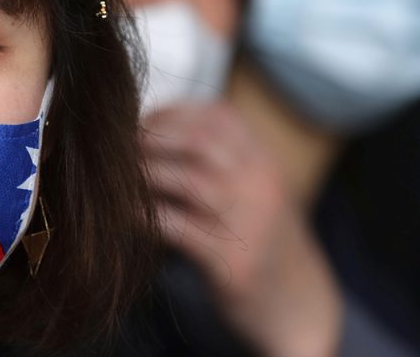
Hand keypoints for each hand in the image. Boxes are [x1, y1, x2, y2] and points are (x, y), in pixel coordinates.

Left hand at [144, 102, 342, 356]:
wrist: (301, 305)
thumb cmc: (265, 243)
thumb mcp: (257, 190)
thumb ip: (223, 159)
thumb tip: (160, 130)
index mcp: (266, 163)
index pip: (218, 116)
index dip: (173, 113)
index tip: (142, 122)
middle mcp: (262, 186)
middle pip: (200, 141)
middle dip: (153, 139)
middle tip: (120, 148)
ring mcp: (250, 224)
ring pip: (188, 181)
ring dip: (146, 175)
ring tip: (118, 179)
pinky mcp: (232, 263)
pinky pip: (178, 229)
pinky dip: (146, 218)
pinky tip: (125, 216)